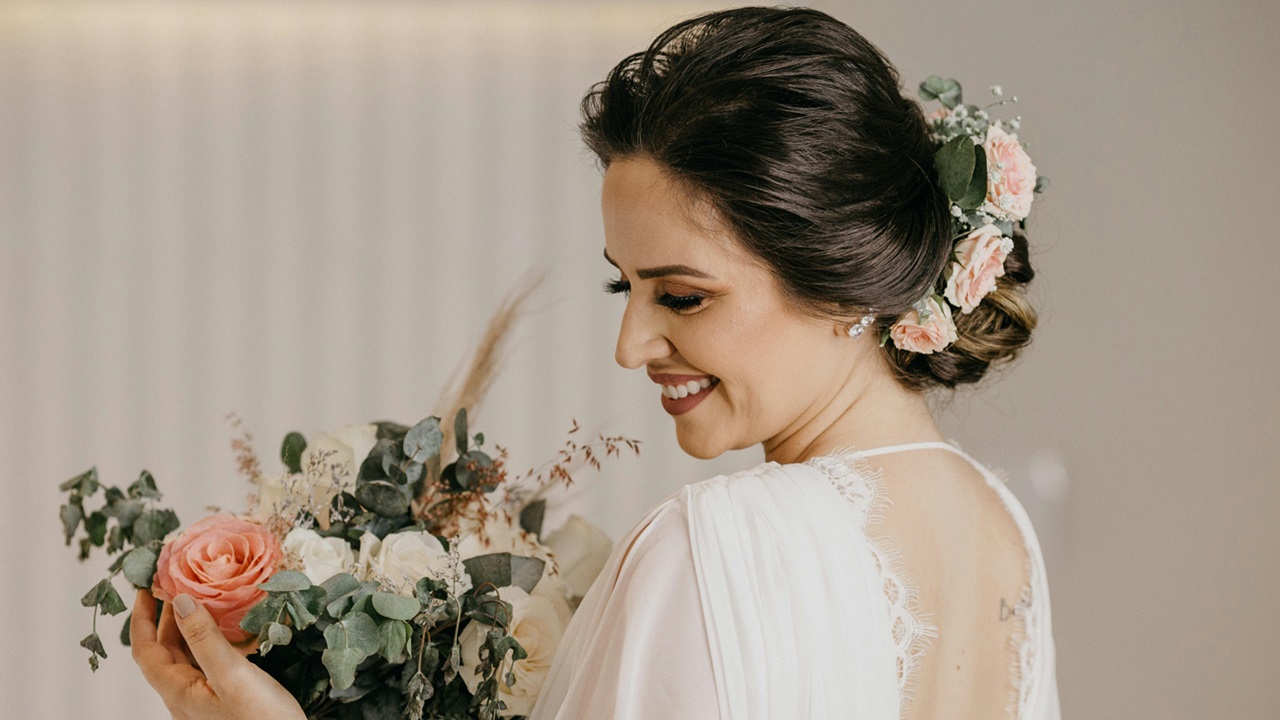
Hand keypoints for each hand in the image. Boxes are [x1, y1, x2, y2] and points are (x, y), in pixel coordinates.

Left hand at [131, 589, 306, 719]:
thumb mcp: (233, 675)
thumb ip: (205, 639)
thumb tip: (181, 602)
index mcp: (179, 692)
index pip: (145, 651)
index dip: (141, 619)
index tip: (144, 589)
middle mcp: (185, 698)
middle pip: (165, 653)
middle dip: (167, 618)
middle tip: (176, 586)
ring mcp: (204, 701)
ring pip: (187, 659)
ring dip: (189, 628)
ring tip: (201, 601)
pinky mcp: (224, 702)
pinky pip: (207, 665)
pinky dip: (211, 642)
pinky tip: (228, 632)